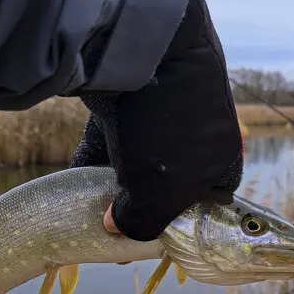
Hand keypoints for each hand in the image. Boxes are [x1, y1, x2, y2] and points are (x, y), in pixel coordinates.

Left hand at [71, 0, 242, 242]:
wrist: (141, 54)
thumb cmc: (166, 134)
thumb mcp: (159, 194)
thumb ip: (142, 224)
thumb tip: (117, 230)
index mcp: (220, 154)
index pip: (210, 198)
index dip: (185, 222)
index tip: (158, 239)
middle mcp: (194, 134)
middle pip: (168, 182)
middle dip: (142, 207)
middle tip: (118, 233)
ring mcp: (160, 115)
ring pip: (136, 162)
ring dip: (114, 188)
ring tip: (94, 216)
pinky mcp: (126, 102)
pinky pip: (109, 141)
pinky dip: (93, 163)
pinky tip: (73, 186)